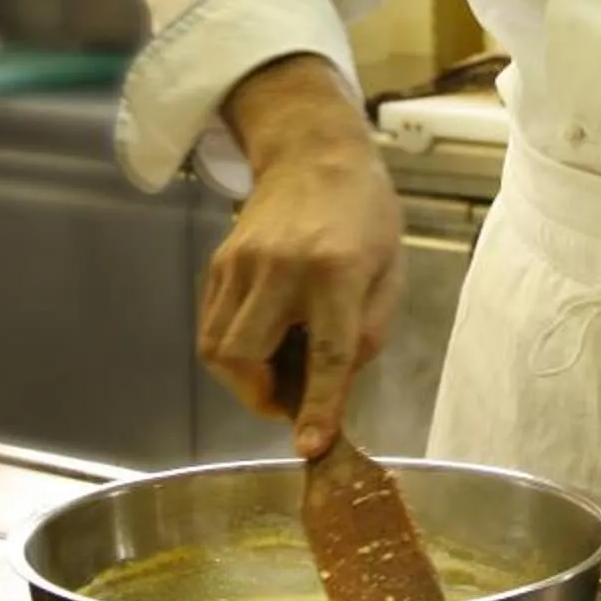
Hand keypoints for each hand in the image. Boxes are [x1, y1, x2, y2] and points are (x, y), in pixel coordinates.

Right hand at [200, 56, 403, 458]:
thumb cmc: (365, 215)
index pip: (325, 352)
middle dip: (261, 396)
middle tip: (292, 397)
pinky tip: (263, 339)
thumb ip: (366, 334)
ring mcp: (241, 263)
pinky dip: (231, 351)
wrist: (315, 154)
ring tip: (278, 368)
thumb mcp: (389, 273)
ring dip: (243, 378)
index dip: (317, 405)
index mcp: (336, 270)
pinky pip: (211, 327)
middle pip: (244, 356)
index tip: (309, 446)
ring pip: (216, 348)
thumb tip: (333, 388)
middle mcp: (280, 266)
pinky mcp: (219, 263)